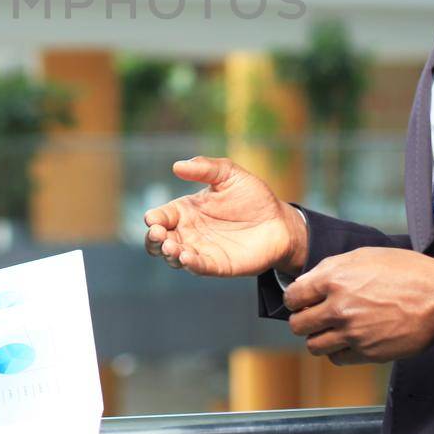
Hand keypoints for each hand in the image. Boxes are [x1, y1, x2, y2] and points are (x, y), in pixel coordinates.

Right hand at [142, 156, 307, 276]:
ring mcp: (201, 250)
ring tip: (172, 247)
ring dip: (169, 253)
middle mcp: (189, 232)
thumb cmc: (253, 196)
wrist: (279, 221)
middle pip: (159, 240)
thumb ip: (205, 168)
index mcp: (186, 209)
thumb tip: (177, 165)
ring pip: (174, 257)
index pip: (161, 216)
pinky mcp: (217, 265)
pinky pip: (199, 267)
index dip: (154, 219)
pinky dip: (190, 264)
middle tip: (159, 234)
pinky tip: (187, 258)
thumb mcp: (229, 174)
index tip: (153, 220)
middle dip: (154, 239)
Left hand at [283, 247, 433, 362]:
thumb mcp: (367, 255)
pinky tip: (347, 340)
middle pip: (298, 324)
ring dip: (318, 337)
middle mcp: (339, 308)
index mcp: (335, 279)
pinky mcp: (367, 353)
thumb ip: (333, 268)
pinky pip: (337, 359)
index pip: (293, 296)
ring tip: (330, 329)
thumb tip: (311, 281)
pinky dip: (337, 352)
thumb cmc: (409, 272)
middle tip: (313, 315)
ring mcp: (353, 333)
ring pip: (314, 345)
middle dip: (302, 319)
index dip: (294, 298)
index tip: (299, 301)